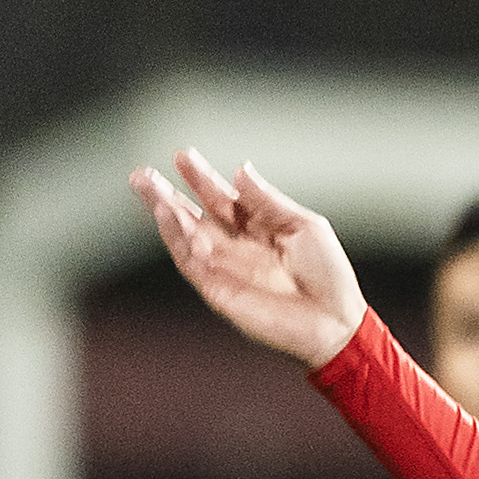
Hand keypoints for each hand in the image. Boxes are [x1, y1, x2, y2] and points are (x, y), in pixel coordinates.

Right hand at [127, 149, 367, 370]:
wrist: (336, 322)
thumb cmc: (330, 277)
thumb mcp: (304, 226)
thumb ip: (268, 201)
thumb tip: (241, 169)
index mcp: (258, 229)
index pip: (221, 199)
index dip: (201, 179)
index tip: (183, 156)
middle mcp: (236, 247)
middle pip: (193, 215)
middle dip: (167, 194)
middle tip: (143, 174)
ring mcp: (225, 268)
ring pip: (185, 236)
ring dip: (165, 213)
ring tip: (149, 189)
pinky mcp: (218, 290)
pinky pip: (189, 261)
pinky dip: (176, 238)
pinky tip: (167, 215)